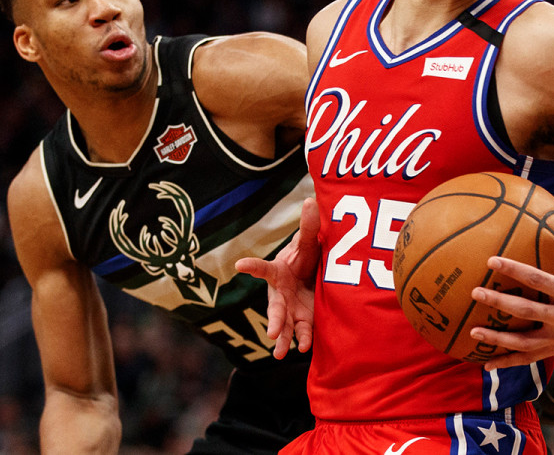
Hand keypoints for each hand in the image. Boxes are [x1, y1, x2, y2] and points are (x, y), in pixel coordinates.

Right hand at [235, 197, 319, 358]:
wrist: (314, 275)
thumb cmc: (307, 257)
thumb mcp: (309, 242)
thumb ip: (309, 226)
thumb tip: (311, 199)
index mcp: (278, 272)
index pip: (263, 268)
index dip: (252, 266)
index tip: (240, 265)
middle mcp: (280, 294)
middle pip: (275, 308)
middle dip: (273, 320)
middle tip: (271, 333)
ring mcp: (292, 310)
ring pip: (285, 327)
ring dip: (283, 340)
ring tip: (281, 354)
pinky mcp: (304, 320)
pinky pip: (302, 333)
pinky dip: (303, 341)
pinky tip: (304, 348)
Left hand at [470, 209, 553, 369]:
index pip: (538, 280)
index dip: (514, 270)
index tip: (491, 261)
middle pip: (527, 312)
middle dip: (500, 302)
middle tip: (476, 292)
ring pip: (525, 343)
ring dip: (498, 340)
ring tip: (473, 332)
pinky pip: (530, 358)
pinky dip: (508, 362)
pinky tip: (487, 363)